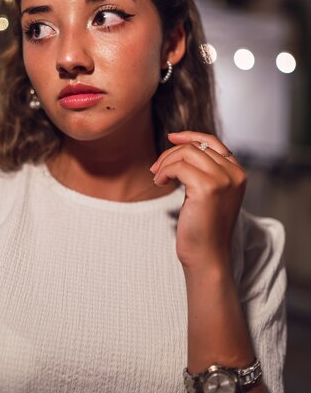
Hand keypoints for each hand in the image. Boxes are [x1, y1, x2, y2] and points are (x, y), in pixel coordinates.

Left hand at [150, 131, 245, 274]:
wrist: (206, 256)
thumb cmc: (203, 228)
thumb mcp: (209, 194)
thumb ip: (205, 171)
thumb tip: (183, 147)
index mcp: (238, 173)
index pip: (213, 142)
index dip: (190, 136)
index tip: (171, 138)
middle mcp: (234, 174)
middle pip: (197, 146)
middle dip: (171, 154)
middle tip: (156, 169)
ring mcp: (223, 180)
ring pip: (187, 153)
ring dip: (166, 162)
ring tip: (158, 177)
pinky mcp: (208, 187)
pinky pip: (179, 167)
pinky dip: (164, 172)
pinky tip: (160, 183)